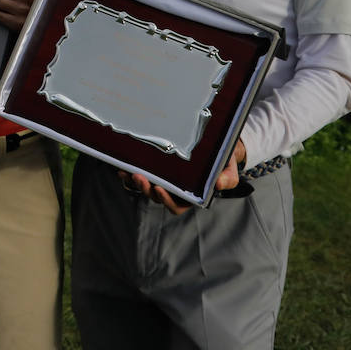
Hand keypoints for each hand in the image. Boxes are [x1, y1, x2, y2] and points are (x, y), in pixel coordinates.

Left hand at [118, 139, 246, 214]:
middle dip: (146, 189)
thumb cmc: (223, 161)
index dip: (166, 200)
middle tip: (138, 176)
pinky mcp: (156, 168)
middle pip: (156, 196)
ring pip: (146, 186)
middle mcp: (175, 189)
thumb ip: (227, 178)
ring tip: (127, 171)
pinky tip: (122, 165)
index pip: (177, 205)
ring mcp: (164, 179)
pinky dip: (130, 171)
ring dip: (135, 181)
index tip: (159, 189)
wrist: (216, 144)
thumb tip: (220, 185)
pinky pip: (141, 173)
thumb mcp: (228, 169)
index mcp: (191, 195)